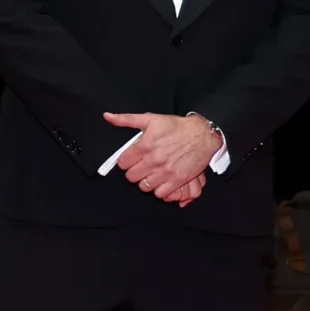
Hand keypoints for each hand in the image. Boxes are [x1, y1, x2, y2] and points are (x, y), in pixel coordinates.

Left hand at [102, 111, 220, 199]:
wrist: (202, 134)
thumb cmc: (177, 127)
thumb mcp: (150, 119)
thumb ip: (126, 119)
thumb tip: (108, 116)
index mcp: (145, 146)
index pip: (123, 163)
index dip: (125, 162)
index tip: (131, 160)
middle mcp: (154, 160)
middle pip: (131, 177)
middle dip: (134, 172)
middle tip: (140, 167)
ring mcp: (166, 171)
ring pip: (144, 186)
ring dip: (145, 181)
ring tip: (150, 174)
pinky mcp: (178, 180)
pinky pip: (161, 193)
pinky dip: (159, 189)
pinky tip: (160, 181)